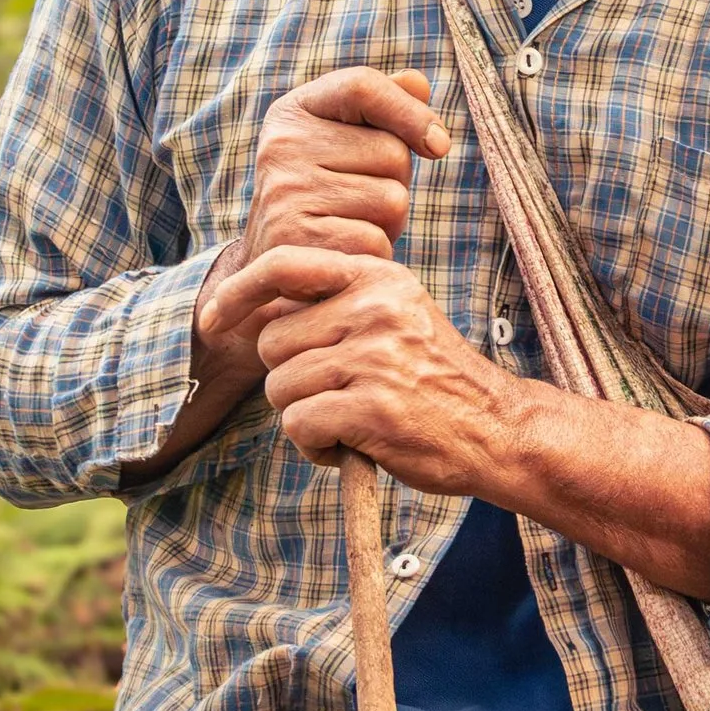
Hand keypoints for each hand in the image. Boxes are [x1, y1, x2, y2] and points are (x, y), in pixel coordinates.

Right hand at [190, 69, 451, 388]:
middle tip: (359, 201)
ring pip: (391, 199)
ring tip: (350, 227)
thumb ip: (382, 109)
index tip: (439, 147)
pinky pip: (378, 240)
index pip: (361, 87)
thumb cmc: (325, 199)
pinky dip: (375, 254)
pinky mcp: (297, 242)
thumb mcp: (343, 145)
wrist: (271, 272)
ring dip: (387, 222)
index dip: (409, 111)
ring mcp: (285, 193)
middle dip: (394, 181)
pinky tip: (346, 254)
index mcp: (292, 112)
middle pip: (391, 151)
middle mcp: (281, 146)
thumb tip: (419, 82)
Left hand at [200, 246, 533, 493]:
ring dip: (303, 416)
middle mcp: (374, 308)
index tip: (212, 319)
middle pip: (272, 341)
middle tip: (335, 395)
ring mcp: (374, 356)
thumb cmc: (433, 378)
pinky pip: (299, 425)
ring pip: (280, 388)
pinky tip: (352, 446)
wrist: (497, 429)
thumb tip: (255, 308)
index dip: (237, 291)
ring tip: (349, 422)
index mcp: (377, 276)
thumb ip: (336, 304)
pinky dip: (315, 447)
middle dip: (288, 378)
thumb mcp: (395, 315)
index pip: (284, 263)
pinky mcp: (373, 408)